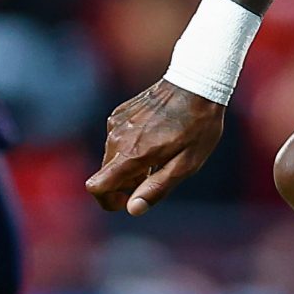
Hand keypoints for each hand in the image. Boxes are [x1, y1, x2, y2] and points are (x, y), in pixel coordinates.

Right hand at [87, 81, 222, 215]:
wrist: (195, 84)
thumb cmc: (197, 127)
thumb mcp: (186, 164)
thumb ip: (157, 188)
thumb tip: (133, 209)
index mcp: (132, 154)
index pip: (96, 187)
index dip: (109, 201)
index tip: (130, 199)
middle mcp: (116, 138)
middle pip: (105, 175)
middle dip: (125, 185)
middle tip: (156, 175)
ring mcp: (115, 124)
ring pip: (111, 158)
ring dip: (128, 166)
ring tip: (160, 155)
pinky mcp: (118, 114)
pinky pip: (116, 141)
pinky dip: (130, 148)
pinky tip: (155, 138)